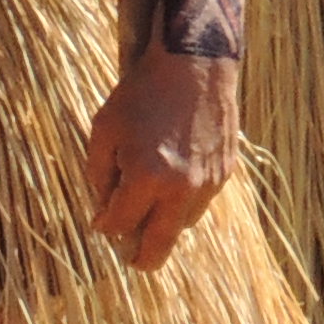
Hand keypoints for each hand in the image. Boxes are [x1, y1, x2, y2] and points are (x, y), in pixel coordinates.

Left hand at [82, 46, 236, 269]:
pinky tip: (170, 182)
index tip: (99, 221)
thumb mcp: (104, 129)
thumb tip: (102, 209)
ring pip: (182, 226)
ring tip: (149, 208)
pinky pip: (199, 203)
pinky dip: (182, 202)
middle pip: (159, 248)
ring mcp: (207, 184)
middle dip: (140, 259)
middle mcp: (181, 189)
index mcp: (146, 178)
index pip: (120, 226)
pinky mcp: (224, 174)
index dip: (105, 227)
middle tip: (130, 258)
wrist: (195, 64)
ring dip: (163, 225)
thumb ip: (98, 174)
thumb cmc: (142, 94)